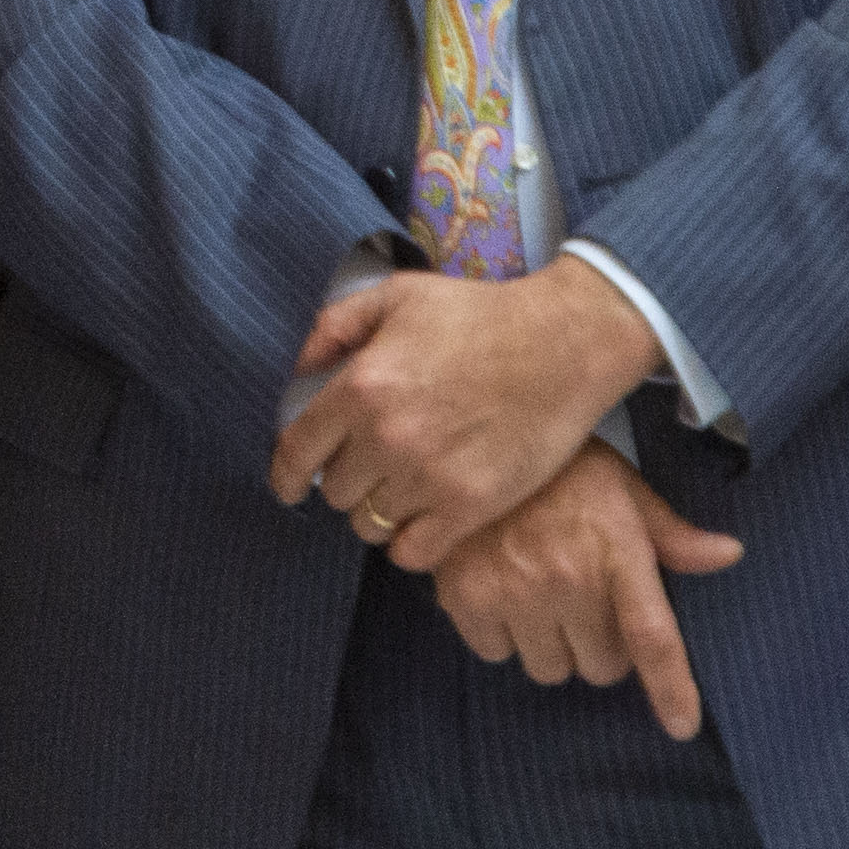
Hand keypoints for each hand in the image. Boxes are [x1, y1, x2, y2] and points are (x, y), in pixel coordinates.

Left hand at [268, 258, 664, 571]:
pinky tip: (422, 519)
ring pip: (369, 525)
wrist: (562, 343)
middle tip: (371, 466)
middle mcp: (386, 438)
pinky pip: (412, 553)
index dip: (286, 474)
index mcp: (361, 386)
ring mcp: (427, 477)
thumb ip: (336, 325)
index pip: (296, 452)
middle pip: (335, 492)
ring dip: (378, 511)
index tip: (289, 485)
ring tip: (400, 489)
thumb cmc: (481, 314)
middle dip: (346, 480)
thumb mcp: (399, 296)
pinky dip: (409, 542)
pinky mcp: (468, 507)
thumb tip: (300, 366)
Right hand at [430, 441, 744, 739]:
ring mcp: (514, 591)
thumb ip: (671, 533)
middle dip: (597, 643)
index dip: (671, 688)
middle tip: (582, 599)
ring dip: (550, 644)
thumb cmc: (558, 467)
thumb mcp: (621, 487)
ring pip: (548, 668)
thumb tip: (729, 554)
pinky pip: (496, 654)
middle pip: (600, 666)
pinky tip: (500, 587)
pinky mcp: (466, 597)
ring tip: (538, 592)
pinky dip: (501, 632)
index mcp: (615, 550)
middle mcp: (567, 578)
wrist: (472, 441)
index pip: (652, 635)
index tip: (682, 725)